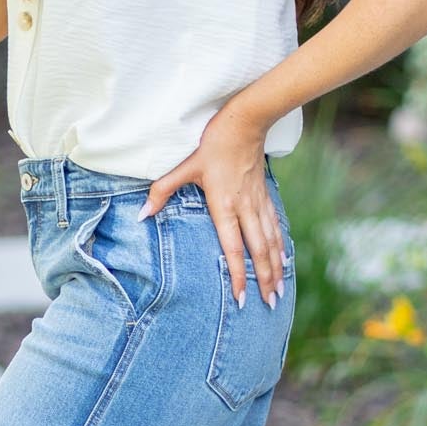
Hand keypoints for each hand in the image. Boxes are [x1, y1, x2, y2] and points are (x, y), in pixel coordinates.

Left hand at [138, 107, 285, 307]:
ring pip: (271, 242)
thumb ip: (163, 190)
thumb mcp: (185, 166)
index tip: (242, 298)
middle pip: (258, 252)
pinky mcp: (264, 195)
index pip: (233, 249)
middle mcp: (245, 209)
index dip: (239, 275)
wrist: (246, 121)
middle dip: (264, 280)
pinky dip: (280, 245)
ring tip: (278, 291)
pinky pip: (275, 226)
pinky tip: (284, 259)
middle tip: (269, 304)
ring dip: (276, 268)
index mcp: (225, 206)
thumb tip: (142, 214)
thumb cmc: (213, 143)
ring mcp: (258, 203)